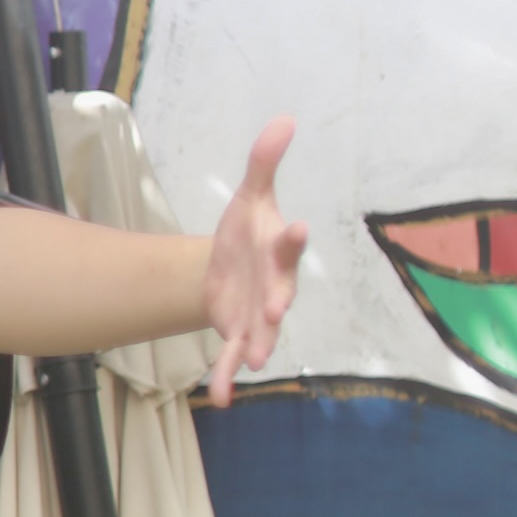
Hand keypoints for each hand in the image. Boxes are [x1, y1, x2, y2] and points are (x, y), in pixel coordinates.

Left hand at [202, 117, 308, 405]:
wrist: (227, 265)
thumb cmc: (246, 230)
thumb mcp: (249, 194)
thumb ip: (264, 162)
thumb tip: (284, 118)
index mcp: (277, 250)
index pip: (288, 243)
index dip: (292, 238)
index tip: (295, 226)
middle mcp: (274, 286)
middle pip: (279, 293)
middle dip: (278, 301)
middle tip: (278, 307)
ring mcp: (258, 314)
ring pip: (262, 332)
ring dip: (259, 345)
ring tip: (257, 359)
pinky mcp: (238, 333)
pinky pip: (234, 357)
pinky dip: (228, 377)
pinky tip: (220, 397)